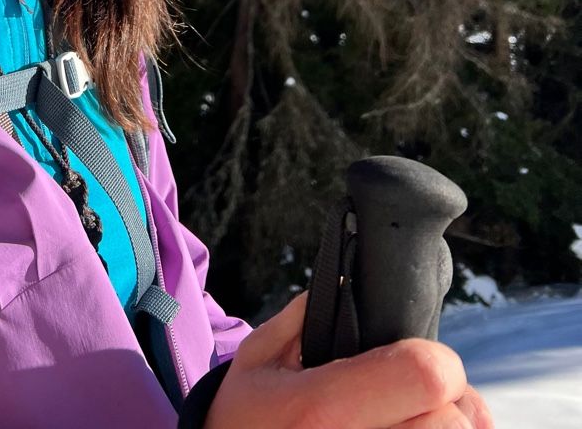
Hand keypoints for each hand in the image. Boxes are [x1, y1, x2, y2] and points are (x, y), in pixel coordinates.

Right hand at [204, 294, 492, 428]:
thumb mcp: (260, 358)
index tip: (415, 358)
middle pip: (453, 421)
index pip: (425, 374)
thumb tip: (353, 285)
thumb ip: (308, 317)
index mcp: (322, 410)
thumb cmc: (246, 418)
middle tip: (413, 396)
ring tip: (414, 418)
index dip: (434, 360)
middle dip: (445, 403)